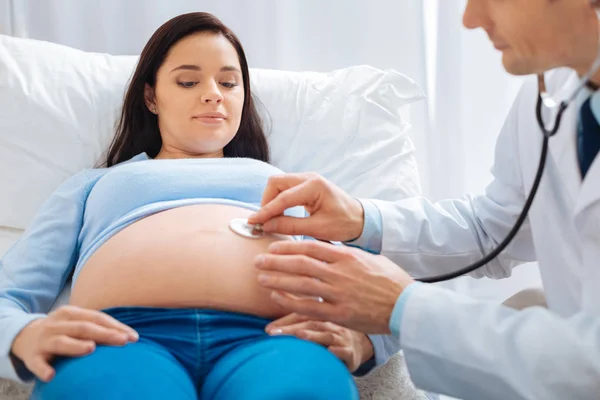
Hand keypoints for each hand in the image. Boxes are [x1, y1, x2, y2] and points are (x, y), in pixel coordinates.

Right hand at [11, 305, 138, 381]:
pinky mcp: (32, 356)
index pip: (97, 318)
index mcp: (71, 313)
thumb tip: (128, 336)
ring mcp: (44, 340)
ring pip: (61, 341)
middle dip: (105, 334)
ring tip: (91, 349)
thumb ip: (97, 326)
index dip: (116, 326)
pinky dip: (43, 369)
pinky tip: (51, 375)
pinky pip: (37, 364)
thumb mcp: (76, 323)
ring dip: (76, 345)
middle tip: (123, 341)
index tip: (133, 337)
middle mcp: (58, 324)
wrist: (24, 336)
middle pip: (83, 328)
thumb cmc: (62, 330)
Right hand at [247, 173, 363, 241]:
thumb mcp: (317, 229)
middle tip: (263, 221)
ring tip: (269, 220)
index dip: (266, 211)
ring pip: (278, 184)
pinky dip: (278, 200)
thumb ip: (290, 226)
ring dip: (271, 200)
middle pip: (276, 183)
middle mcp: (309, 178)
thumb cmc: (344, 224)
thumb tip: (266, 226)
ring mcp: (307, 179)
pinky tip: (278, 215)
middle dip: (266, 201)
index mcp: (315, 186)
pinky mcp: (306, 185)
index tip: (253, 222)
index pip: (283, 197)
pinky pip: (285, 188)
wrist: (360, 219)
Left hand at [255, 241, 414, 333]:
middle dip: (276, 262)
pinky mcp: (340, 314)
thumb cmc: (389, 279)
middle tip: (258, 260)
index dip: (288, 246)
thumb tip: (326, 249)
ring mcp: (339, 294)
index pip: (310, 247)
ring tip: (260, 278)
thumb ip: (345, 254)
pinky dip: (290, 302)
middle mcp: (340, 273)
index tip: (273, 246)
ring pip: (301, 284)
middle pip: (300, 264)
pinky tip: (276, 298)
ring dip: (278, 280)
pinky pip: (309, 307)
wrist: (406, 304)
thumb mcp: (369, 258)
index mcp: (347, 256)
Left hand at [266, 313, 373, 371]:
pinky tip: (330, 351)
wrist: (360, 341)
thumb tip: (267, 329)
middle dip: (292, 329)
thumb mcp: (317, 323)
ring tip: (299, 336)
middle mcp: (331, 323)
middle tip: (276, 334)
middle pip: (311, 324)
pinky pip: (345, 351)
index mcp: (322, 314)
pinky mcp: (351, 352)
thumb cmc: (331, 331)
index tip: (269, 330)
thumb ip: (295, 322)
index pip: (302, 315)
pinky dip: (337, 351)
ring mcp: (342, 337)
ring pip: (327, 335)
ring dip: (313, 336)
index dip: (285, 321)